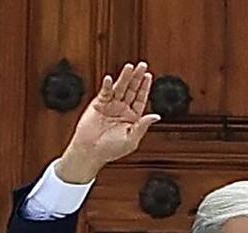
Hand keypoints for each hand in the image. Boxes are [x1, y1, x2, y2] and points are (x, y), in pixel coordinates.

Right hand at [56, 62, 159, 183]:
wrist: (91, 152)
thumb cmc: (110, 149)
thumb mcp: (132, 139)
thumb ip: (143, 126)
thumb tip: (156, 116)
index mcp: (132, 118)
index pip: (140, 99)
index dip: (145, 87)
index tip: (149, 76)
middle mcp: (122, 110)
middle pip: (131, 90)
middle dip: (137, 78)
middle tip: (142, 65)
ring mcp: (110, 106)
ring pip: (120, 88)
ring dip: (124, 77)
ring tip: (129, 67)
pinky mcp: (98, 104)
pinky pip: (105, 92)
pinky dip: (108, 86)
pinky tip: (111, 79)